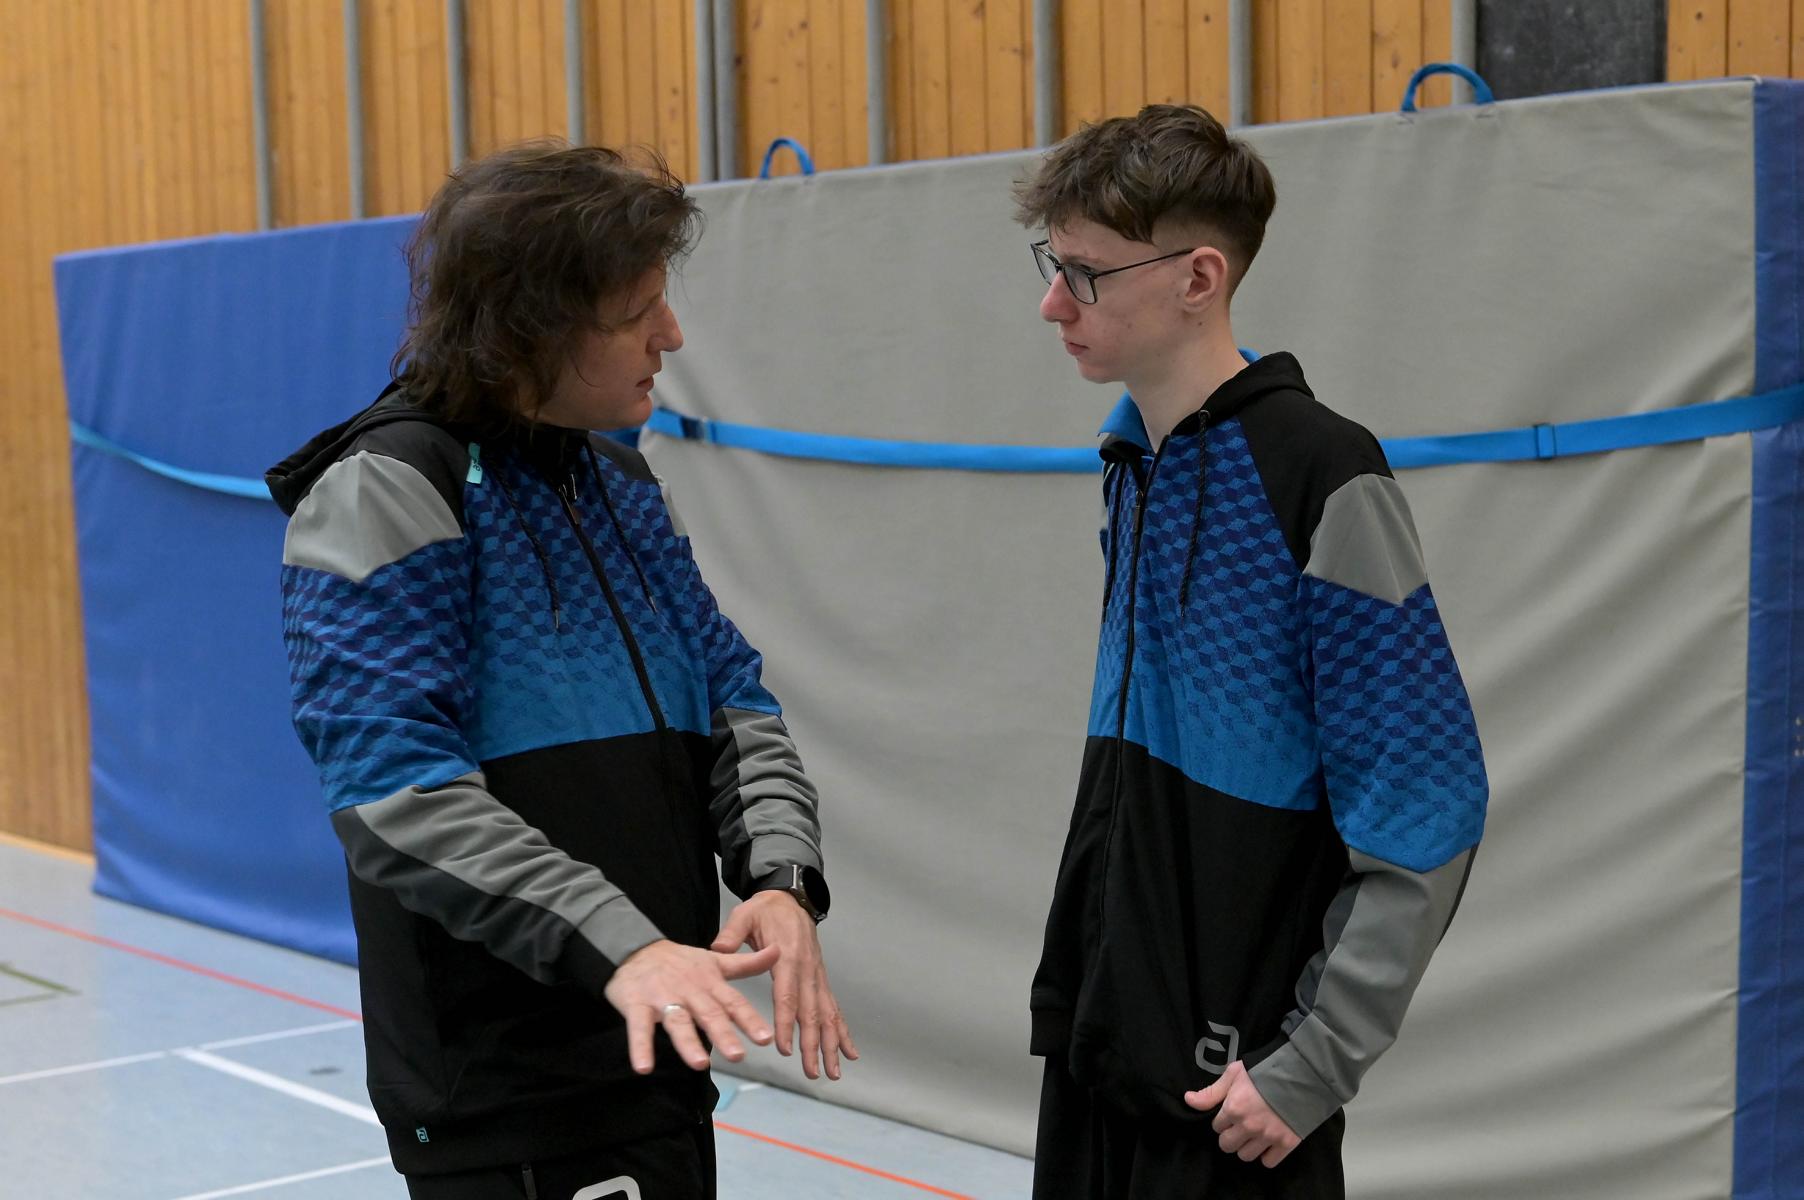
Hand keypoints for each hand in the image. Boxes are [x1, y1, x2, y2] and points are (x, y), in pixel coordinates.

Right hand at [603, 939, 778, 1074]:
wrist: (637, 947)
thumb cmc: (681, 962)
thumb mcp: (715, 962)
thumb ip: (746, 964)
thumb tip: (779, 952)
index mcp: (710, 983)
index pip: (733, 1003)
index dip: (749, 1020)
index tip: (766, 1038)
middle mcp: (689, 991)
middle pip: (708, 1014)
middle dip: (723, 1034)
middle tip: (738, 1056)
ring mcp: (662, 998)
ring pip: (677, 1021)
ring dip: (688, 1043)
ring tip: (700, 1064)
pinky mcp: (636, 1005)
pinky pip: (639, 1028)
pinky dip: (640, 1047)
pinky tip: (644, 1068)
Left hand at [712, 890, 858, 1080]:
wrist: (792, 898)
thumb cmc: (766, 910)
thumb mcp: (744, 915)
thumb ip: (731, 935)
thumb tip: (716, 950)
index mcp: (787, 957)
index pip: (787, 995)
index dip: (786, 1023)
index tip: (785, 1048)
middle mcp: (807, 969)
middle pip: (811, 1012)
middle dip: (813, 1045)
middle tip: (811, 1072)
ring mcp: (817, 976)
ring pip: (827, 1015)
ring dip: (831, 1044)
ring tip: (833, 1072)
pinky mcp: (821, 979)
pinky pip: (834, 1008)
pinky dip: (843, 1031)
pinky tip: (849, 1053)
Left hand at [1184, 1061, 1300, 1167]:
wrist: (1301, 1073)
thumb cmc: (1264, 1070)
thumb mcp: (1234, 1074)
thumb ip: (1211, 1092)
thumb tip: (1188, 1100)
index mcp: (1233, 1109)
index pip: (1217, 1127)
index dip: (1223, 1120)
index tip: (1232, 1113)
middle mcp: (1248, 1126)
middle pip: (1227, 1146)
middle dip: (1231, 1136)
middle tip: (1240, 1126)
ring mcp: (1268, 1136)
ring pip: (1246, 1156)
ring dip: (1247, 1147)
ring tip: (1254, 1134)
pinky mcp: (1286, 1143)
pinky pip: (1269, 1162)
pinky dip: (1267, 1155)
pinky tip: (1268, 1143)